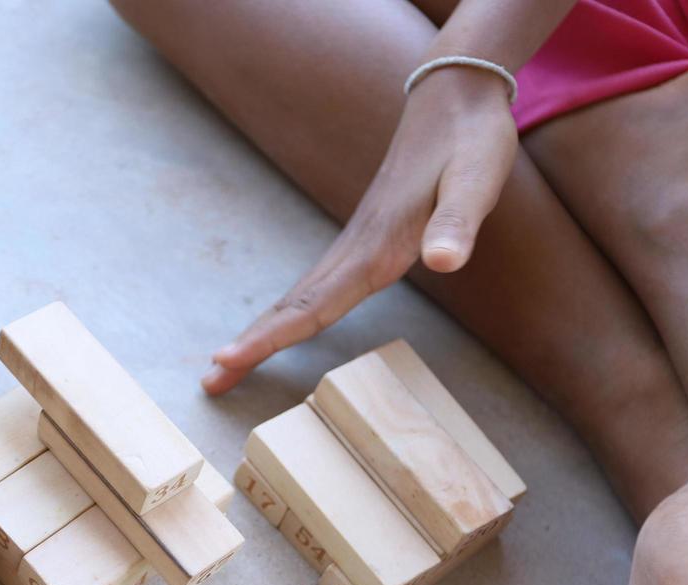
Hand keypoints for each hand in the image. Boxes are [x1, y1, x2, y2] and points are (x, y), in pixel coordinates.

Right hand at [203, 66, 517, 394]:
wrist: (454, 100)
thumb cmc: (469, 142)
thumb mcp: (477, 179)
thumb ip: (457, 223)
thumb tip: (445, 262)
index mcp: (378, 245)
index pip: (314, 304)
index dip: (273, 336)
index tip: (230, 358)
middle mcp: (356, 250)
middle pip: (291, 308)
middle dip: (249, 347)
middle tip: (210, 382)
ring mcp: (354, 246)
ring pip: (296, 300)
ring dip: (259, 334)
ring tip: (224, 367)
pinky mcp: (361, 243)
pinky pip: (312, 291)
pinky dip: (284, 317)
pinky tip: (273, 330)